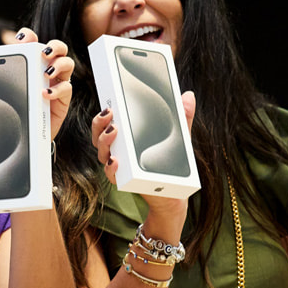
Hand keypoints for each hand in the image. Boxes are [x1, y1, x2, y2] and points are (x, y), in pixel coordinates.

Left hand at [12, 29, 74, 135]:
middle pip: (58, 48)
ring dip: (59, 64)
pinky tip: (45, 94)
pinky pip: (66, 88)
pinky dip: (57, 89)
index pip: (33, 42)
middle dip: (54, 46)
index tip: (21, 38)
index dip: (29, 36)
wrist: (22, 133)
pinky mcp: (63, 98)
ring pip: (68, 63)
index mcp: (31, 62)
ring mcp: (57, 81)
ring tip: (47, 73)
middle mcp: (46, 68)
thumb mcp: (5, 91)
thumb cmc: (13, 108)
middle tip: (45, 53)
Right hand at [92, 91, 195, 220]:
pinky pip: (111, 174)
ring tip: (114, 132)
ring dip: (104, 141)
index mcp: (125, 137)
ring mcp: (118, 165)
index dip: (102, 114)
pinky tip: (115, 160)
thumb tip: (188, 95)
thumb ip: (182, 116)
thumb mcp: (178, 136)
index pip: (106, 123)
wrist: (173, 192)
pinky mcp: (123, 180)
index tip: (107, 104)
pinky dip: (110, 167)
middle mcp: (117, 150)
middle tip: (109, 114)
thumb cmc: (170, 162)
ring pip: (102, 152)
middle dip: (100, 123)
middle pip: (99, 135)